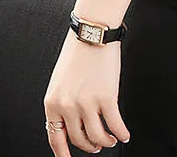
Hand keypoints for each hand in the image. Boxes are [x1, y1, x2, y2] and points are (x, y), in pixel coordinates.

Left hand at [44, 28, 130, 154]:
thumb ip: (62, 101)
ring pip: (97, 136)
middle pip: (79, 139)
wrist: (93, 32)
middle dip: (90, 146)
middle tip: (98, 144)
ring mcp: (87, 103)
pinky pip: (115, 124)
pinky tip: (124, 133)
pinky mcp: (107, 97)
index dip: (63, 153)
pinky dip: (121, 133)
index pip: (55, 138)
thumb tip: (71, 122)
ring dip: (106, 141)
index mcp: (52, 103)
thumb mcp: (60, 80)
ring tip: (111, 139)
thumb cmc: (78, 51)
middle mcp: (67, 106)